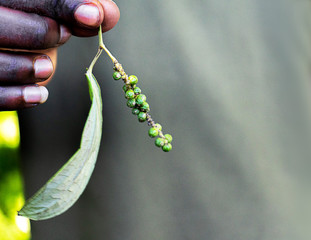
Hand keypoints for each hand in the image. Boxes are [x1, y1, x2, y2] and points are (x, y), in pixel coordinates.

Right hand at [0, 0, 119, 109]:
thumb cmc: (35, 24)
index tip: (92, 17)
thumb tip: (107, 15)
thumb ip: (78, 10)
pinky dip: (16, 97)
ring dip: (24, 68)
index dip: (63, 5)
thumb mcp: (56, 14)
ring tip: (47, 68)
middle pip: (0, 24)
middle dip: (37, 33)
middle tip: (62, 36)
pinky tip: (39, 95)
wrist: (16, 46)